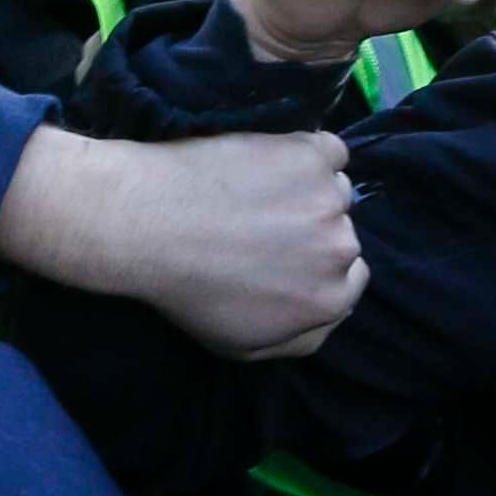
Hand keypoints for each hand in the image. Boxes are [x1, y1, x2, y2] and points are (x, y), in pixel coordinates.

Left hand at [0, 124, 367, 358]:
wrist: (146, 224)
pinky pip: (330, 151)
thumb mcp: (242, 345)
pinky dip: (310, 153)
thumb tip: (332, 314)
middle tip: (261, 224)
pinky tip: (271, 162)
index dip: (315, 267)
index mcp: (330, 301)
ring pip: (335, 191)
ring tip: (256, 193)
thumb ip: (301, 338)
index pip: (348, 280)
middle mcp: (340, 250)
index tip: (282, 254)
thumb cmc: (187, 290)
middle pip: (342, 234)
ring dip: (308, 191)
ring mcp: (328, 197)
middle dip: (312, 230)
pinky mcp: (309, 154)